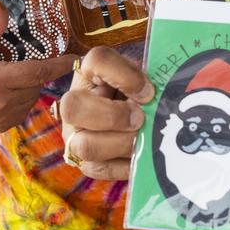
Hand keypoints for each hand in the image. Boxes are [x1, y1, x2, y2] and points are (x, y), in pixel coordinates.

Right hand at [0, 1, 74, 132]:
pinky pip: (24, 108)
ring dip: (31, 85)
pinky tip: (9, 87)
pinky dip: (23, 97)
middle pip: (38, 84)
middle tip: (28, 58)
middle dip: (39, 71)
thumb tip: (1, 7)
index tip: (75, 58)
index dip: (59, 64)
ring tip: (14, 72)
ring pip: (33, 98)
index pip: (39, 72)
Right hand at [59, 46, 154, 179]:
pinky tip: (141, 154)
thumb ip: (148, 81)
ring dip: (122, 143)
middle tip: (140, 119)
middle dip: (113, 116)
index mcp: (90, 72)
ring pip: (85, 145)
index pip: (97, 60)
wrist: (136, 120)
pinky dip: (126, 164)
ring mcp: (74, 136)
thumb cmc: (139, 94)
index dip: (125, 76)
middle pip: (73, 107)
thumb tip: (156, 98)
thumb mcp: (142, 79)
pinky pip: (101, 170)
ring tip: (142, 138)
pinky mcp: (85, 163)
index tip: (148, 91)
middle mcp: (73, 103)